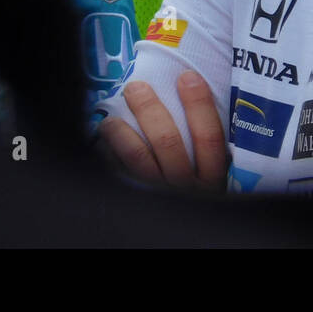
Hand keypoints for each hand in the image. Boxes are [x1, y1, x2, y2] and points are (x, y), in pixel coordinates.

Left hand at [96, 71, 228, 190]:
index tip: (187, 77)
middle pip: (168, 141)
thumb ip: (203, 146)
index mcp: (211, 177)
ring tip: (110, 119)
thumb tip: (187, 93)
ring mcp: (160, 196)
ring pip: (138, 158)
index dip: (199, 105)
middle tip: (135, 88)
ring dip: (121, 132)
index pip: (209, 137)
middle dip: (149, 109)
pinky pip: (117, 174)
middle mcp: (186, 187)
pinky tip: (101, 143)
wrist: (179, 235)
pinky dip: (107, 155)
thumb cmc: (194, 192)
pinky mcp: (137, 201)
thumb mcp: (209, 175)